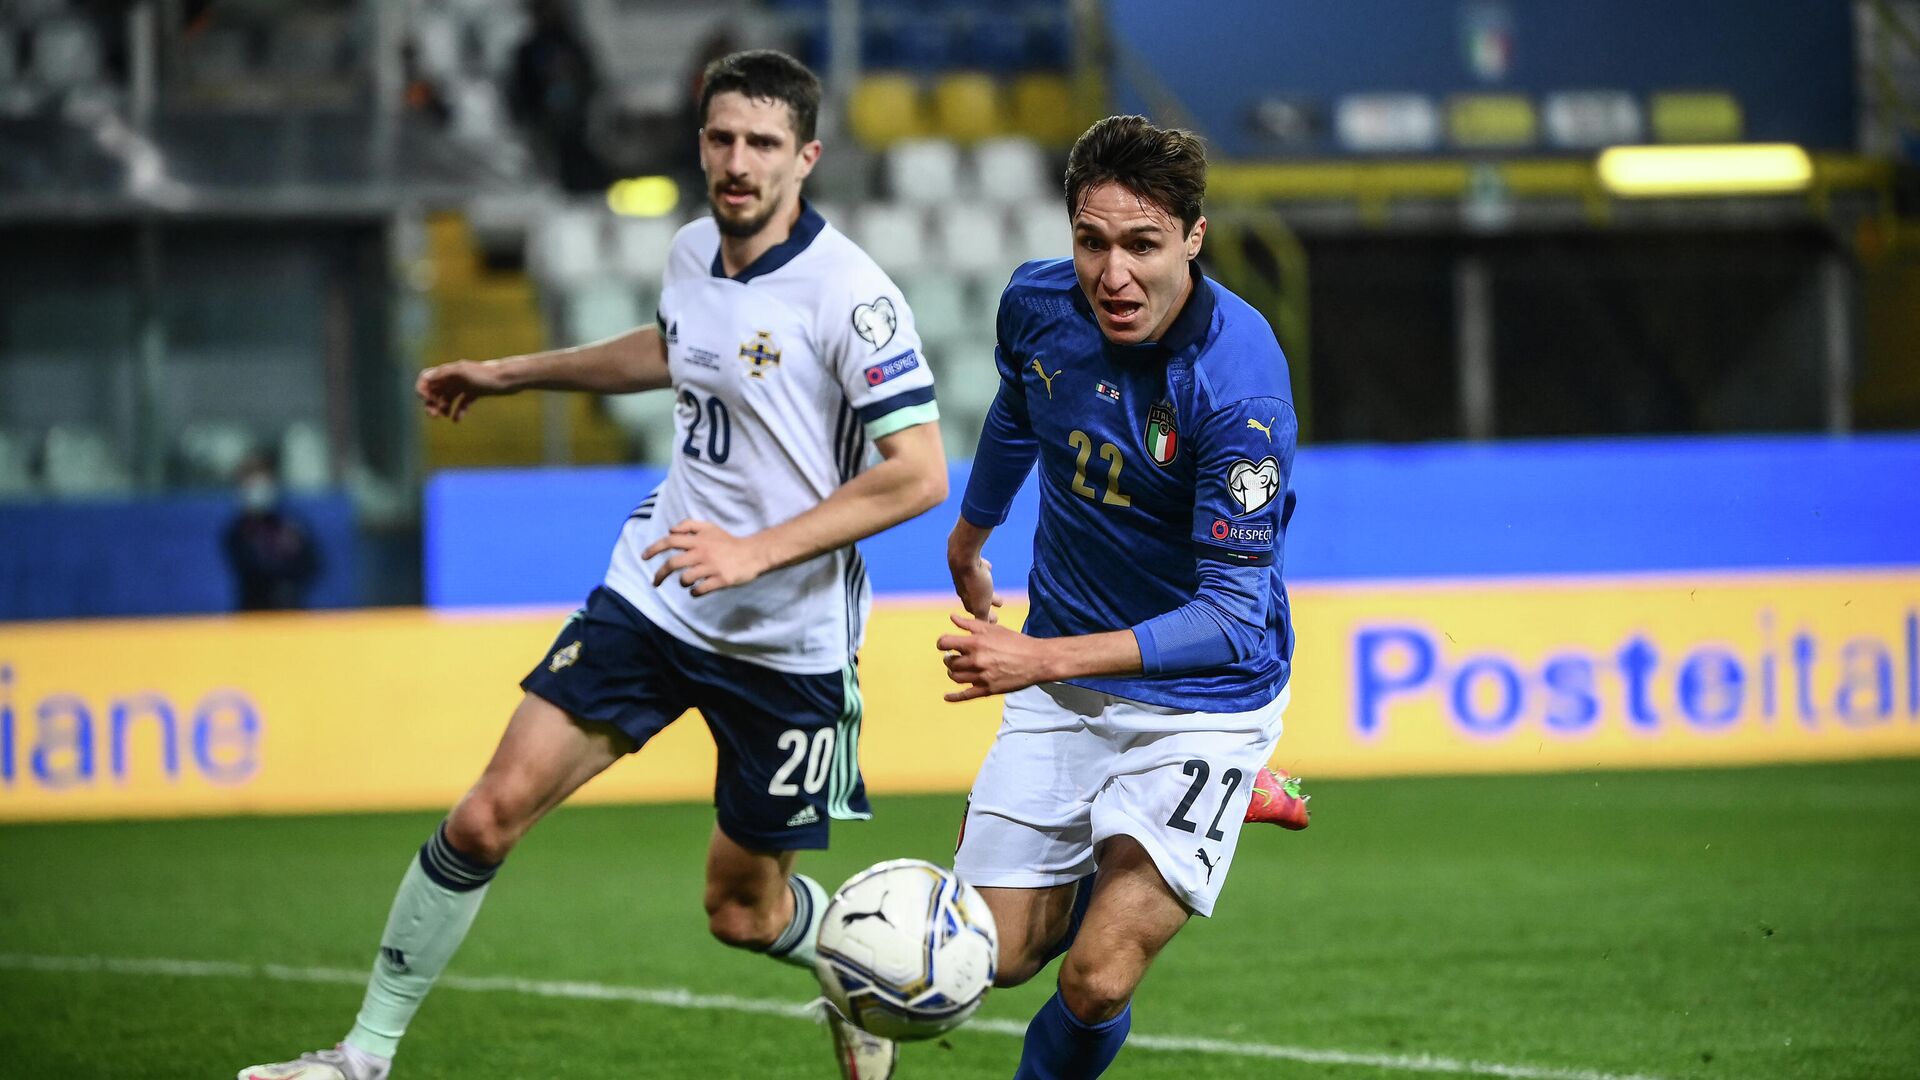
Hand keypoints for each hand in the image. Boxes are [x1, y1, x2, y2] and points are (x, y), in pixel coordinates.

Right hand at [416, 359, 513, 421]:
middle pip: (435, 390)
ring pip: (447, 397)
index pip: (427, 377)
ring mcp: (465, 385)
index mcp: (449, 371)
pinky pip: (462, 402)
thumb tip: (425, 378)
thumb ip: (444, 374)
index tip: (425, 400)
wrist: (509, 379)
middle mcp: (455, 377)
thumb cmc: (486, 375)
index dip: (422, 388)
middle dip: (431, 402)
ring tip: (445, 417)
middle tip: (433, 416)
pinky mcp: (475, 392)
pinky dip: (458, 411)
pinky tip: (457, 420)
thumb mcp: (462, 372)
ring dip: (442, 407)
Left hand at [644, 519, 769, 595]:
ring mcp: (711, 567)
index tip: (643, 557)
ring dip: (682, 583)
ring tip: (687, 583)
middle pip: (673, 564)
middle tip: (655, 582)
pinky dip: (694, 592)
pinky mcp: (720, 580)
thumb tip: (670, 530)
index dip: (654, 548)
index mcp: (698, 540)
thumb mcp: (709, 527)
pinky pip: (700, 589)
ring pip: (685, 578)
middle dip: (660, 574)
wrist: (752, 553)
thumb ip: (689, 525)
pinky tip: (696, 590)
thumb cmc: (728, 542)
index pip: (670, 541)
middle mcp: (702, 553)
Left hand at [936, 615, 1053, 701]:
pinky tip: (946, 697)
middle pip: (950, 662)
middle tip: (954, 656)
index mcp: (976, 643)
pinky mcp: (988, 690)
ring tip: (956, 668)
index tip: (944, 645)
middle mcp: (976, 661)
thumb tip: (952, 617)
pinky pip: (965, 695)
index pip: (946, 643)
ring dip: (952, 672)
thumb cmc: (1015, 642)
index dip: (942, 643)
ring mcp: (981, 677)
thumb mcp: (993, 628)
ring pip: (955, 677)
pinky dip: (954, 697)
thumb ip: (970, 624)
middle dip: (949, 658)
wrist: (1036, 660)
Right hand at [947, 553, 1003, 623]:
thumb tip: (986, 628)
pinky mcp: (971, 561)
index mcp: (968, 600)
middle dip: (987, 602)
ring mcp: (968, 574)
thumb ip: (983, 617)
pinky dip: (984, 570)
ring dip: (986, 588)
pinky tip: (989, 569)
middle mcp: (965, 588)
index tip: (995, 620)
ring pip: (978, 583)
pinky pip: (979, 568)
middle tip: (998, 604)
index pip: (976, 612)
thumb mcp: (982, 605)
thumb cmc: (974, 583)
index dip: (985, 617)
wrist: (964, 557)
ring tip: (993, 587)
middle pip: (978, 597)